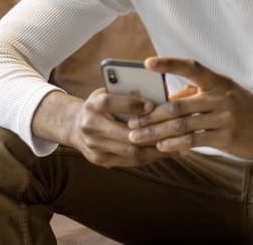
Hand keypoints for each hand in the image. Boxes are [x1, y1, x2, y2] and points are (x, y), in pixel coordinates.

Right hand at [48, 89, 175, 167]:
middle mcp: (90, 127)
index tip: (152, 105)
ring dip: (156, 149)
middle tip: (174, 129)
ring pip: (130, 151)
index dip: (131, 104)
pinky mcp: (101, 160)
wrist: (75, 126)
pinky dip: (150, 156)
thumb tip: (159, 95)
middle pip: (124, 134)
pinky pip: (131, 161)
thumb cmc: (102, 104)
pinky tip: (166, 150)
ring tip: (177, 144)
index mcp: (92, 105)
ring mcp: (94, 147)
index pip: (109, 103)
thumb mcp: (109, 92)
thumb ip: (128, 93)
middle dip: (152, 133)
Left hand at [128, 57, 252, 159]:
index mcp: (218, 81)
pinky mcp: (226, 137)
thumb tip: (169, 101)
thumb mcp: (225, 93)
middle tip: (131, 123)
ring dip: (156, 133)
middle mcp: (220, 97)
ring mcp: (224, 117)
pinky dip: (175, 143)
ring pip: (182, 125)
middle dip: (150, 116)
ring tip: (138, 137)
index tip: (148, 63)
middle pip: (177, 106)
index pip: (191, 67)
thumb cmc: (245, 109)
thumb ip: (198, 94)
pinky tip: (162, 146)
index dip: (169, 64)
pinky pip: (194, 140)